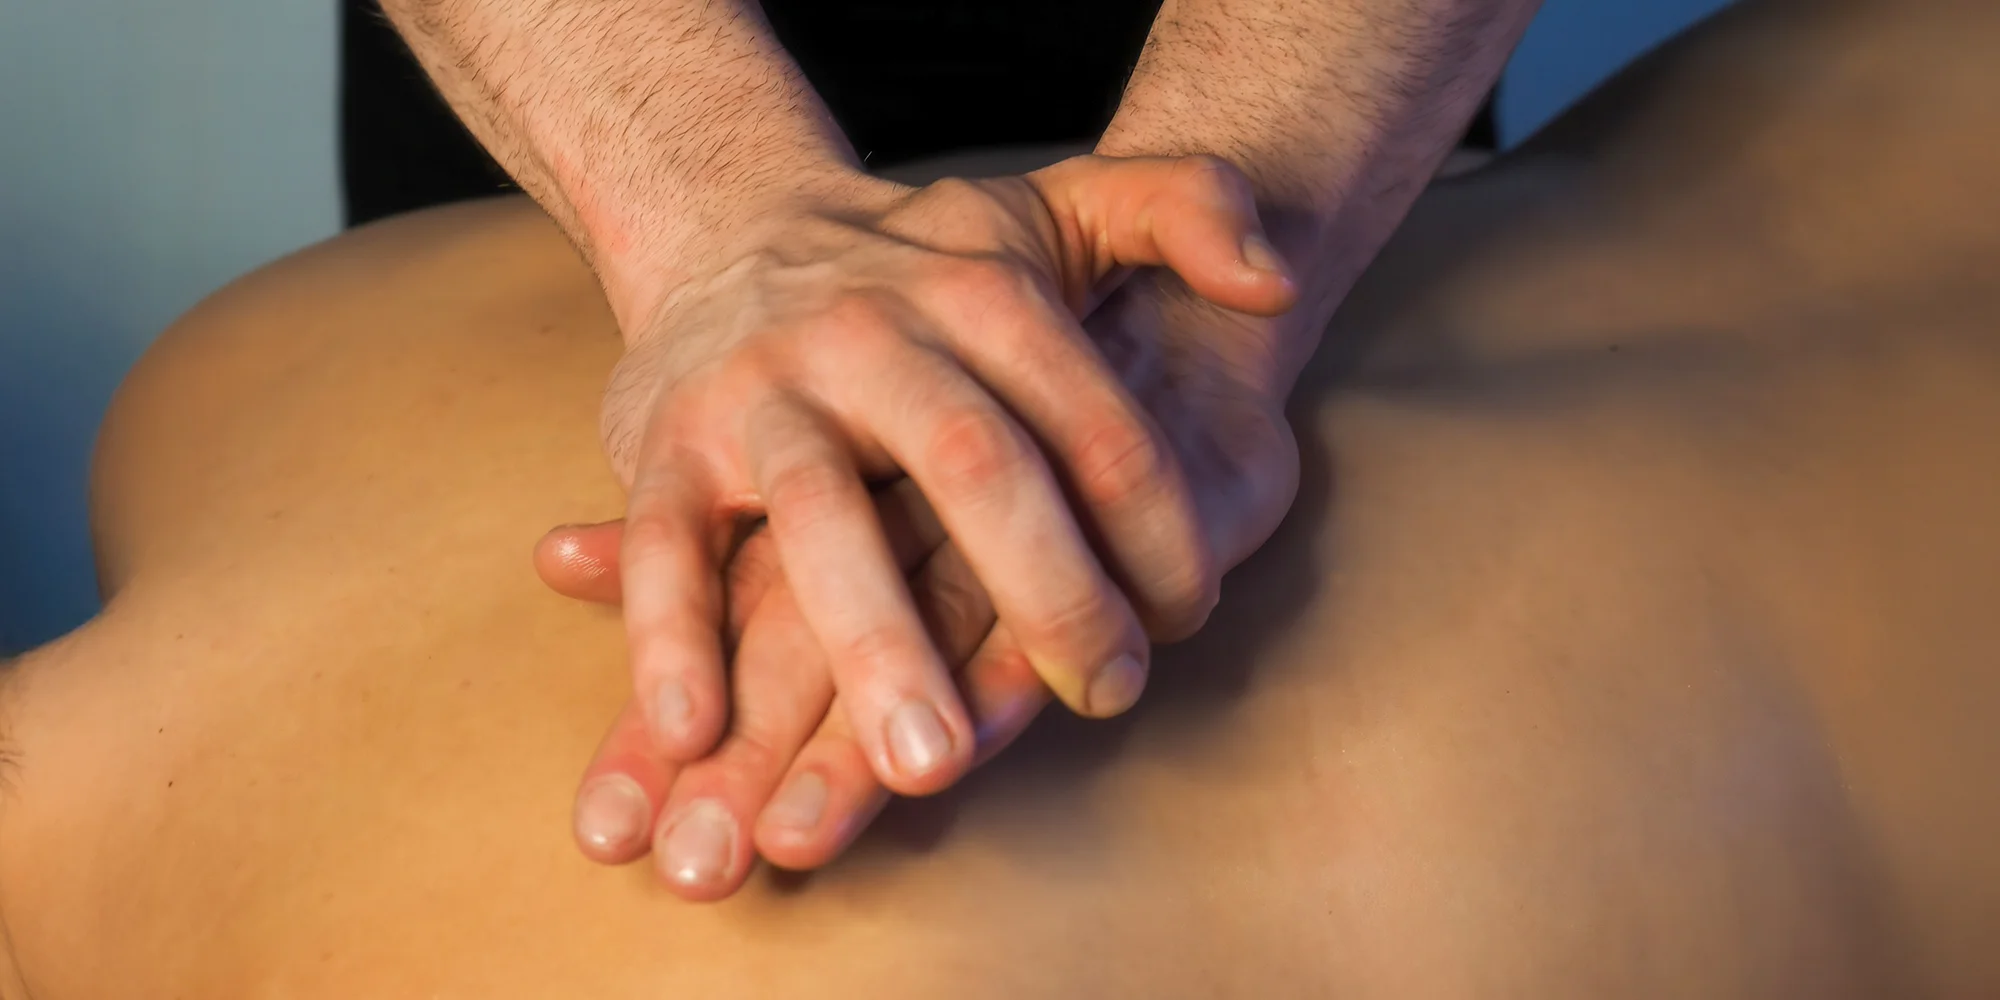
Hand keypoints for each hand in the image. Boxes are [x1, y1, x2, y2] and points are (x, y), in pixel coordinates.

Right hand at [540, 243, 1315, 902]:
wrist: (732, 223)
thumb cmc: (922, 264)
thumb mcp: (1062, 207)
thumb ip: (1185, 207)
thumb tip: (1275, 278)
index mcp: (982, 294)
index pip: (1094, 419)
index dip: (1157, 524)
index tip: (1187, 619)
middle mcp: (871, 336)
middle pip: (973, 466)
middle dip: (1046, 590)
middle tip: (1106, 697)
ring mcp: (761, 391)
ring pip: (819, 518)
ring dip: (873, 645)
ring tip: (923, 768)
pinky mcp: (665, 444)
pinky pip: (666, 544)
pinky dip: (668, 635)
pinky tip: (694, 732)